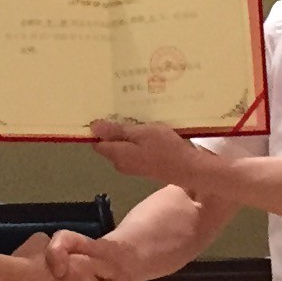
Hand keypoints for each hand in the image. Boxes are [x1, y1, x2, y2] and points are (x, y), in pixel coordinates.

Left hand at [88, 118, 215, 193]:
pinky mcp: (142, 168)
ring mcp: (131, 168)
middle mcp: (120, 164)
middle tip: (122, 112)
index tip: (105, 113)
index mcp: (117, 154)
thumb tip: (94, 127)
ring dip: (126, 135)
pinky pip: (132, 152)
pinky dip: (135, 142)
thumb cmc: (165, 147)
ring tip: (135, 119)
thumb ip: (117, 131)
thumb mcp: (142, 133)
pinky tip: (146, 132)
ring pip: (121, 148)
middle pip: (109, 145)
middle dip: (113, 130)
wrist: (188, 168)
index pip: (97, 142)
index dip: (99, 129)